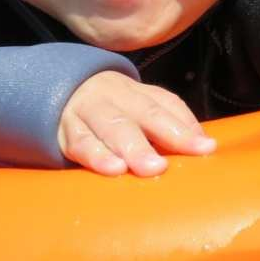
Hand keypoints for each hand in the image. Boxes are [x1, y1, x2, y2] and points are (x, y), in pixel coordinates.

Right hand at [58, 71, 216, 175]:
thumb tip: (204, 143)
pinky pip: (82, 143)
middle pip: (142, 114)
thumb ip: (171, 120)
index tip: (206, 148)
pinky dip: (97, 156)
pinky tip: (113, 169)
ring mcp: (88, 112)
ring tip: (148, 167)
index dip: (185, 126)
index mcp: (135, 91)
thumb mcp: (138, 106)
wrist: (53, 93)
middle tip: (176, 159)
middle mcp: (113, 97)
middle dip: (163, 135)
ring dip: (131, 148)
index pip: (165, 105)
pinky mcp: (64, 132)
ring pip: (112, 127)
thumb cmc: (109, 109)